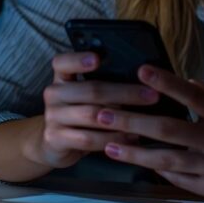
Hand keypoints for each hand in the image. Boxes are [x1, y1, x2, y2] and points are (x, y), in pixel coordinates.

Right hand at [35, 52, 158, 168]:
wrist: (54, 144)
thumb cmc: (79, 113)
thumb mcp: (85, 96)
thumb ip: (103, 84)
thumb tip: (142, 78)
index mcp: (62, 78)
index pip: (63, 62)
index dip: (78, 59)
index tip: (98, 58)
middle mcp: (54, 94)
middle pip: (91, 90)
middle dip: (125, 92)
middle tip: (151, 95)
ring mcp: (53, 117)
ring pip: (91, 115)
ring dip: (121, 118)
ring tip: (145, 120)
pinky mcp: (55, 139)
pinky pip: (88, 139)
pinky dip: (112, 139)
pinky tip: (129, 138)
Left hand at [93, 65, 203, 199]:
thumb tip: (179, 81)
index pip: (192, 95)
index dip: (166, 82)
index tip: (141, 71)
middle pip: (169, 129)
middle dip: (132, 121)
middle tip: (104, 113)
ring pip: (167, 159)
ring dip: (134, 152)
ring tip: (109, 145)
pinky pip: (176, 178)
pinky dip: (155, 169)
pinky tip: (136, 161)